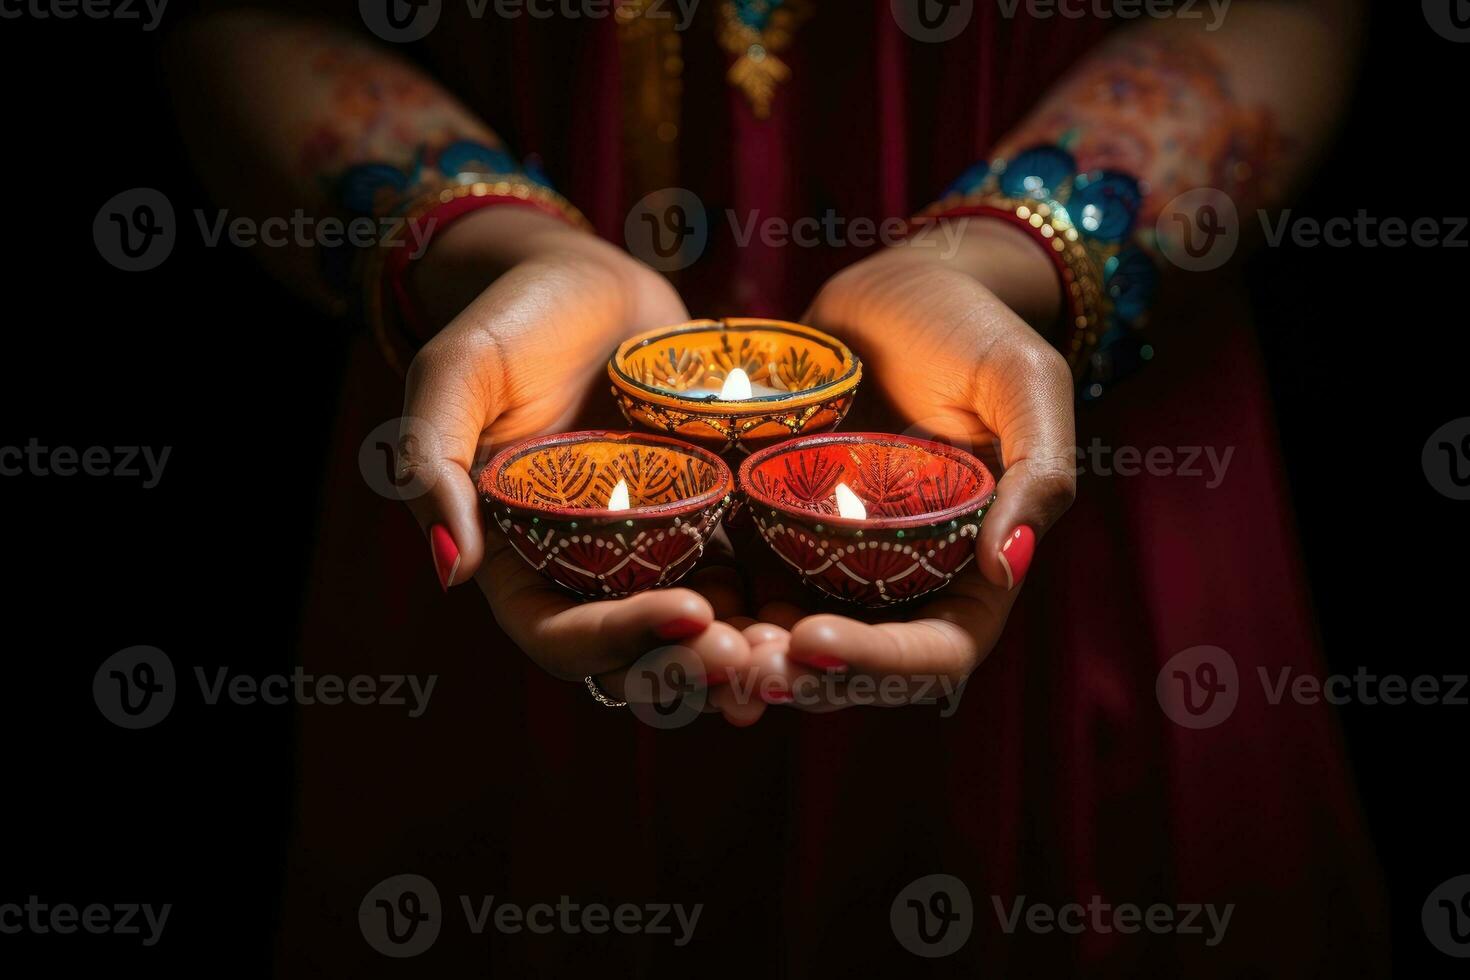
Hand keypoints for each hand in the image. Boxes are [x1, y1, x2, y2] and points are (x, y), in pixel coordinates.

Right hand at [397, 207, 749, 699]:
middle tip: (754, 663)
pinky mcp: (710, 522)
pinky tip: (826, 609)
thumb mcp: (458, 376)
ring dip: (743, 657)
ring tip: (795, 655)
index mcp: (518, 559)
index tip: (690, 612)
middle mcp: (586, 572)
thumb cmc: (515, 320)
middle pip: (636, 655)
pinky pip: (746, 576)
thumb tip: (449, 571)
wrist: (592, 280)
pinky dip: (777, 606)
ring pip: (699, 632)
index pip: (560, 634)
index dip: (619, 641)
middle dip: (693, 670)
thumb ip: (435, 464)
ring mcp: (654, 551)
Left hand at [712, 219, 1076, 719]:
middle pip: (853, 663)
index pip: (934, 650)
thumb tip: (1009, 568)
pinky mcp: (777, 529)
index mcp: (971, 572)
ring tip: (693, 642)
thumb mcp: (1022, 383)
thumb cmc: (970, 328)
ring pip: (788, 636)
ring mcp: (834, 560)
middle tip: (733, 664)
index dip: (874, 662)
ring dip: (744, 654)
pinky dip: (713, 603)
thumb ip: (1039, 471)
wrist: (891, 286)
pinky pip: (744, 582)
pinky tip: (669, 598)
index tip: (810, 637)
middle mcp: (901, 582)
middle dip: (794, 674)